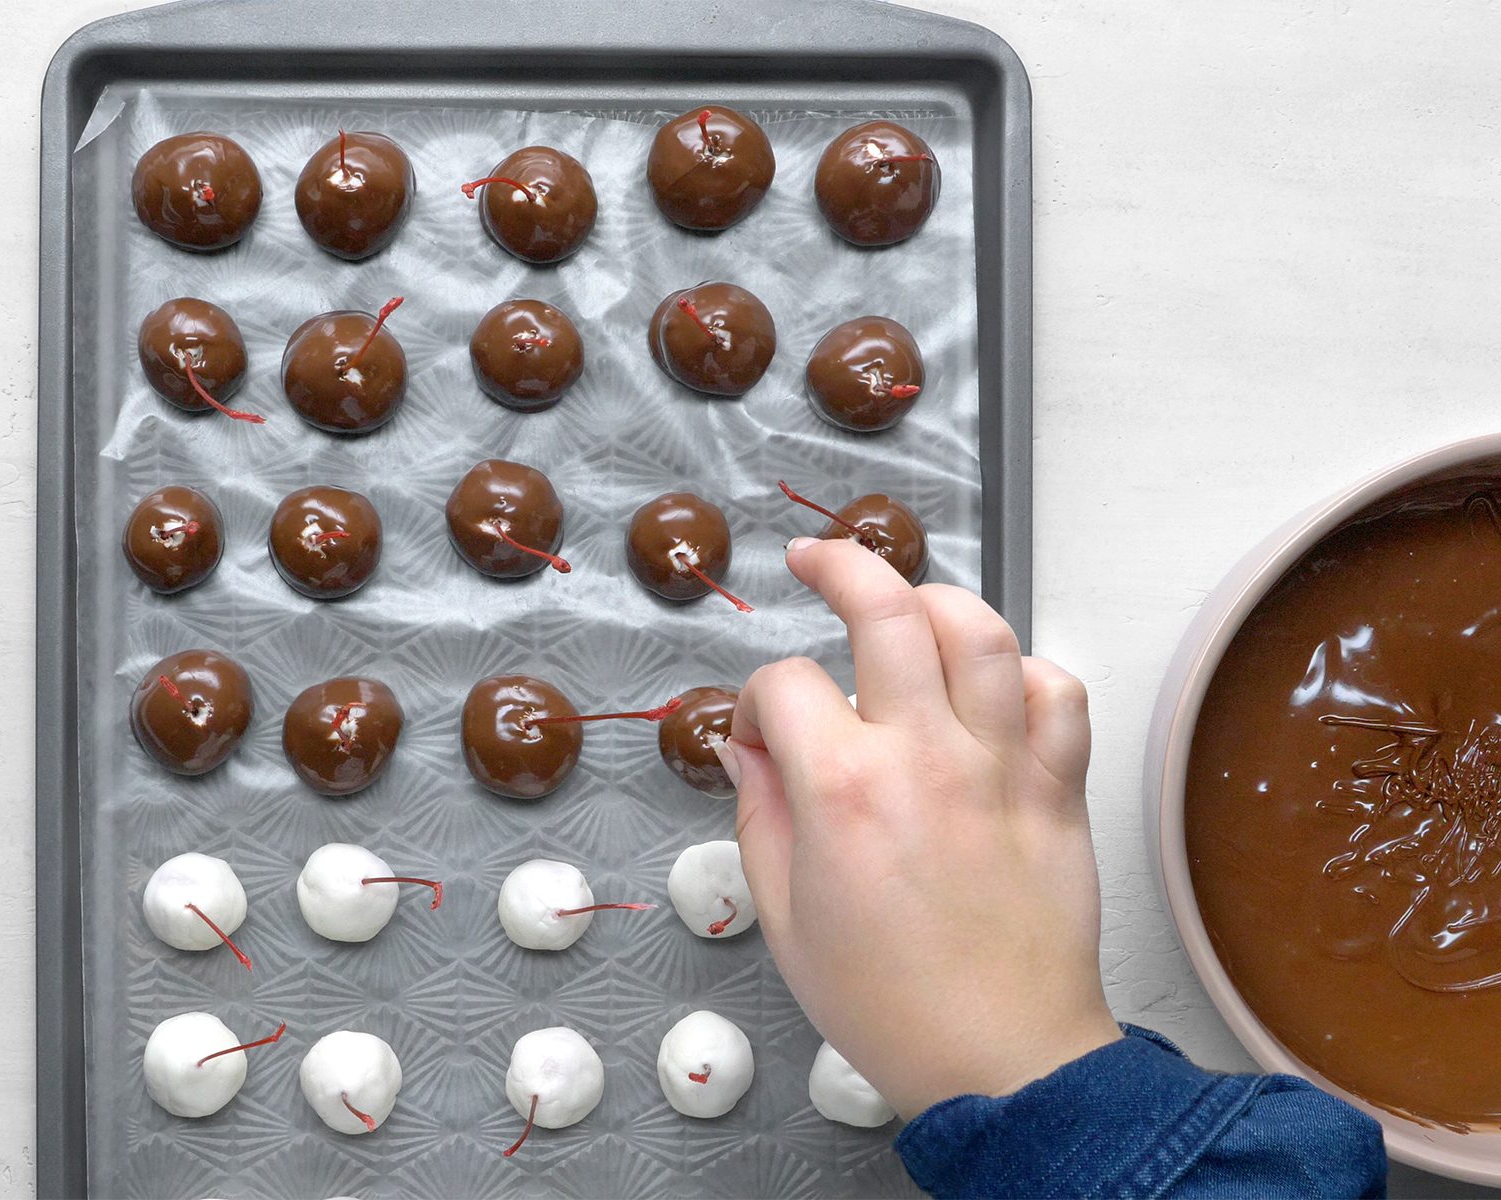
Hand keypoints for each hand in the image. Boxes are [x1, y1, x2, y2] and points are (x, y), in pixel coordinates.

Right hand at [725, 537, 1118, 1120]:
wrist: (1003, 1064)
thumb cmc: (894, 1007)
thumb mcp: (785, 917)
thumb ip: (759, 815)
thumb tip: (751, 752)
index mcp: (844, 790)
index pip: (784, 684)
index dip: (755, 702)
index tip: (759, 737)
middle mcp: (926, 758)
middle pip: (885, 610)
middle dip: (840, 565)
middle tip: (816, 559)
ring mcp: (1001, 767)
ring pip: (981, 630)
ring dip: (936, 598)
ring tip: (909, 604)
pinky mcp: (1057, 790)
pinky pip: (1060, 692)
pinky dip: (1028, 672)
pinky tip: (994, 686)